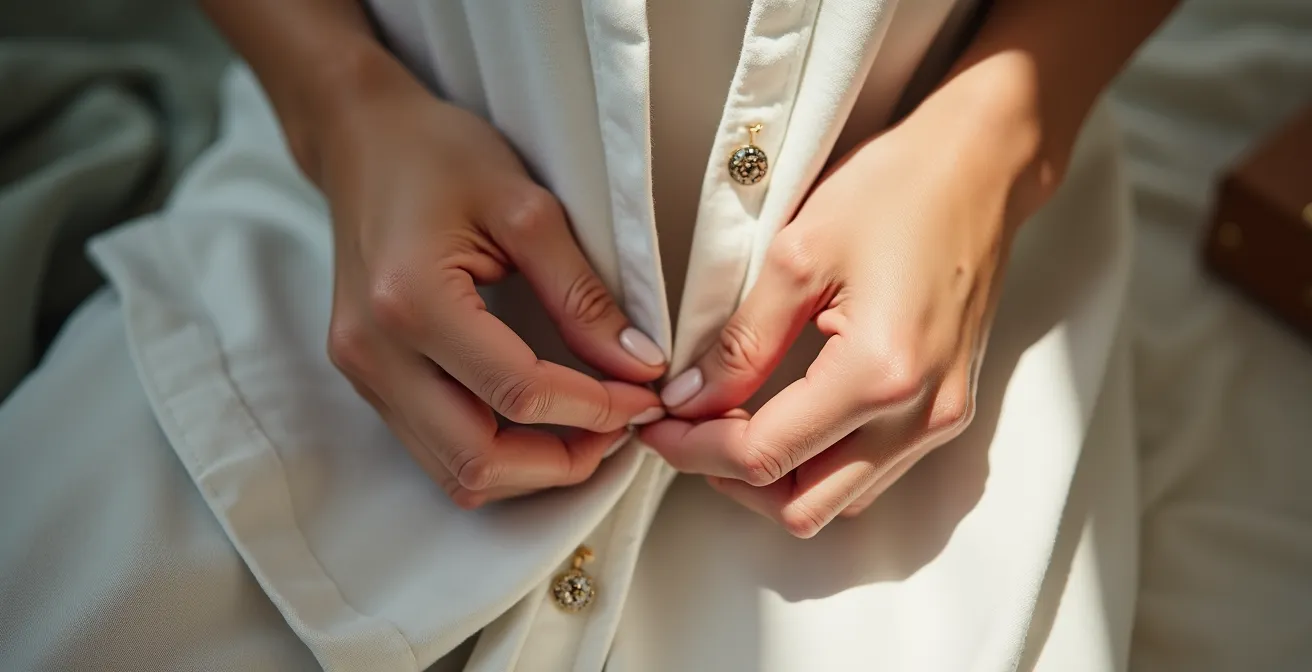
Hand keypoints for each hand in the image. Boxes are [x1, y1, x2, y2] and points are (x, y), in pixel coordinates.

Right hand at [317, 73, 666, 508]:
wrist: (361, 142)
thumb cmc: (439, 156)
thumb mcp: (527, 207)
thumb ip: (583, 292)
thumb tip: (639, 364)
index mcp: (412, 301)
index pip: (517, 392)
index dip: (595, 408)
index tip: (646, 395)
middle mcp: (375, 352)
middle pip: (479, 462)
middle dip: (563, 462)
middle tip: (621, 428)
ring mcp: (363, 373)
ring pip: (455, 474)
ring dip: (531, 470)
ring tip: (589, 429)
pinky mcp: (367, 380)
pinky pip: (436, 451)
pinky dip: (497, 454)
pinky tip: (541, 422)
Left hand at [642, 93, 1042, 536]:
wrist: (981, 167)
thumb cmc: (899, 189)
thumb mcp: (797, 256)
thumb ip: (740, 342)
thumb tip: (690, 398)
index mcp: (880, 373)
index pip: (765, 454)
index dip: (694, 450)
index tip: (656, 425)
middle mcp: (920, 414)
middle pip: (803, 506)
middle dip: (731, 479)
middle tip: (687, 432)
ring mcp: (941, 418)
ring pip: (839, 501)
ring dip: (776, 477)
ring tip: (729, 424)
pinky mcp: (947, 409)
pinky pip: (872, 472)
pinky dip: (818, 462)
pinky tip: (783, 417)